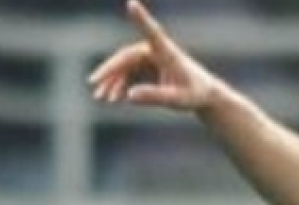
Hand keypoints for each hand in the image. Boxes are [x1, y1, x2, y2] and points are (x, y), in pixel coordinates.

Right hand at [88, 0, 219, 109]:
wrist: (204, 95)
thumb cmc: (195, 95)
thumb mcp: (177, 100)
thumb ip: (155, 96)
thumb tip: (129, 95)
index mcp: (168, 53)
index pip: (152, 33)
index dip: (141, 18)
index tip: (132, 3)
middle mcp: (157, 50)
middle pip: (126, 57)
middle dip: (110, 71)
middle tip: (94, 84)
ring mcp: (151, 56)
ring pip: (124, 65)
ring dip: (112, 80)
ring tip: (101, 98)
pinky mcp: (148, 64)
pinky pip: (128, 71)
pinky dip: (119, 83)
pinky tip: (113, 97)